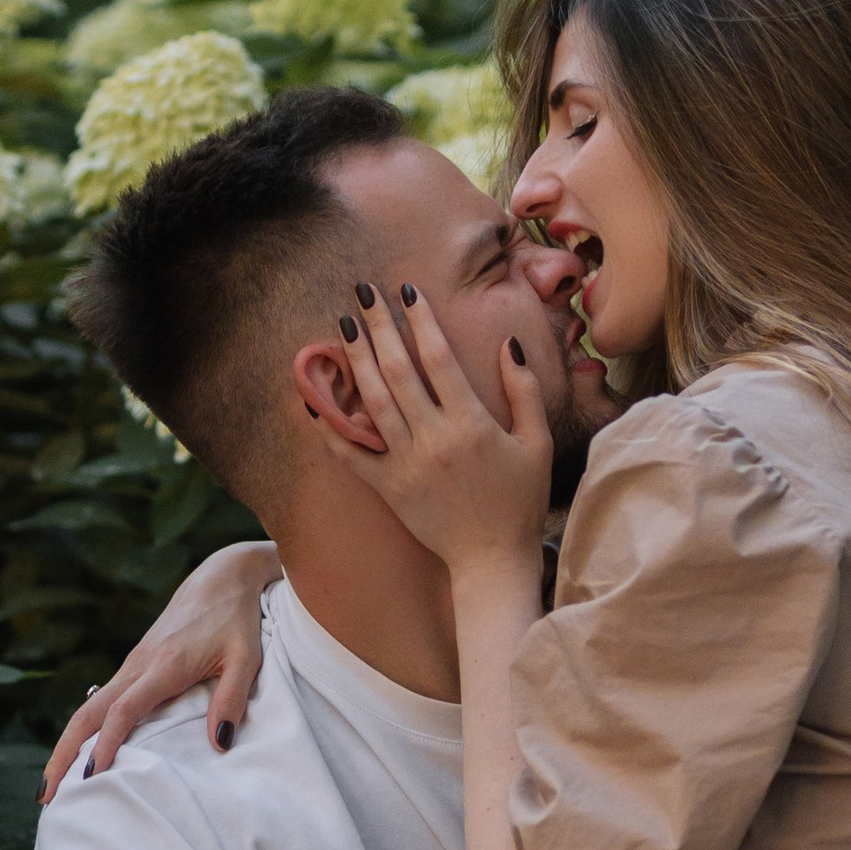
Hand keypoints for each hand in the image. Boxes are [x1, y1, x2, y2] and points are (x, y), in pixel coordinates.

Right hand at [40, 543, 282, 798]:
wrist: (221, 578)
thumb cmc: (237, 619)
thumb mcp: (246, 658)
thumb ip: (232, 699)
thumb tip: (220, 744)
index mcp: (164, 665)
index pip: (124, 710)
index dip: (106, 744)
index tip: (91, 777)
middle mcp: (138, 665)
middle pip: (87, 713)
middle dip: (63, 754)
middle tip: (46, 796)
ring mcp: (132, 665)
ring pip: (88, 709)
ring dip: (67, 745)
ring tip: (53, 786)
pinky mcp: (135, 666)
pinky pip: (100, 703)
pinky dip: (84, 731)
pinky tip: (80, 754)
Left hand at [319, 284, 552, 576]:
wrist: (492, 560)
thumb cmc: (520, 500)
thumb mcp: (536, 443)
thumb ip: (525, 392)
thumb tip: (509, 345)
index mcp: (471, 424)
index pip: (438, 358)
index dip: (421, 320)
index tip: (407, 290)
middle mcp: (433, 439)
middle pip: (398, 371)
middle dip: (380, 326)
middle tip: (363, 292)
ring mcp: (406, 464)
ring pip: (372, 402)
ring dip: (355, 361)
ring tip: (344, 326)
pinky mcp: (388, 488)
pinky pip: (351, 453)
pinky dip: (329, 426)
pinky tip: (314, 397)